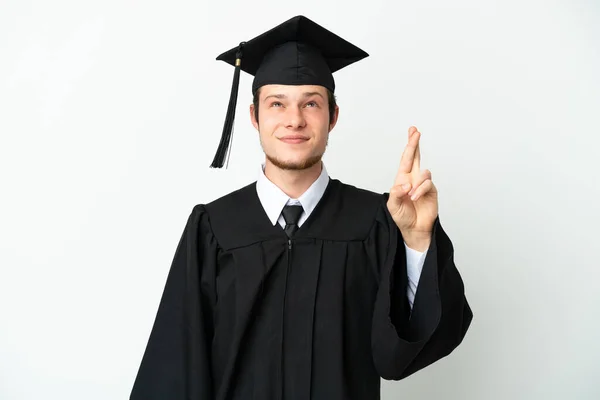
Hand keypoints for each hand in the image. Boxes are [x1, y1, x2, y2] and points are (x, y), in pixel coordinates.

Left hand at [387, 126, 438, 250]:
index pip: (406, 159)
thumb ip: (396, 193)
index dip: (409, 146)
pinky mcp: (431, 190)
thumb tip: (405, 183)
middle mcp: (413, 179)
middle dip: (415, 144)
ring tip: (410, 196)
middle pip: (416, 157)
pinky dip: (420, 190)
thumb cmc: (402, 216)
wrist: (414, 228)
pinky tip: (415, 197)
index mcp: (402, 179)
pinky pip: (427, 184)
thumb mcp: (393, 205)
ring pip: (423, 173)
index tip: (413, 132)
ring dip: (416, 184)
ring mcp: (423, 184)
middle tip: (415, 132)